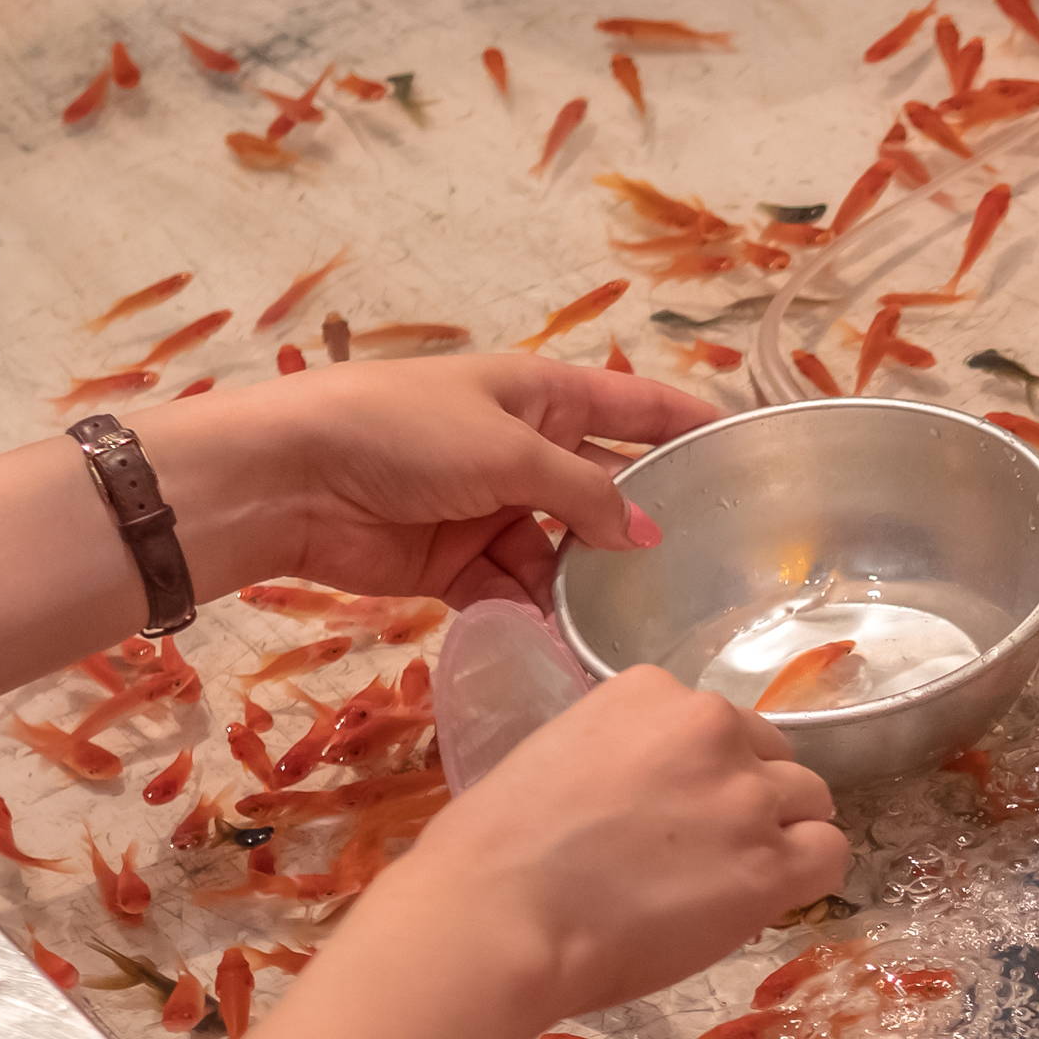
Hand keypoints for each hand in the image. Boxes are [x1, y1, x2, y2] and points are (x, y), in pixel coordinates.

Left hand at [141, 353, 721, 609]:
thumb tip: (648, 536)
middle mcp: (524, 449)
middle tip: (704, 574)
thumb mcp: (510, 450)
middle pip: (604, 490)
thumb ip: (588, 493)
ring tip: (629, 624)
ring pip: (563, 554)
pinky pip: (514, 591)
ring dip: (585, 587)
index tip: (751, 452)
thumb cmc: (399, 432)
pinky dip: (533, 615)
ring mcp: (491, 508)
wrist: (287, 479)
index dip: (691, 424)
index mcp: (540, 395)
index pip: (635, 405)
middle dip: (642, 529)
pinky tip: (564, 642)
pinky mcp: (457, 562)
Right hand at [378, 664, 849, 1021]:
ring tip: (733, 881)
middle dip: (753, 800)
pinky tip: (769, 899)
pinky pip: (830, 855)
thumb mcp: (557, 758)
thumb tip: (652, 798)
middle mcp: (711, 727)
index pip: (717, 727)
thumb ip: (624, 760)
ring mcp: (747, 795)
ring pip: (811, 802)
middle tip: (710, 852)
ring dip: (784, 837)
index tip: (677, 814)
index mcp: (651, 692)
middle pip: (773, 758)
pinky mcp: (770, 863)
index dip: (707, 775)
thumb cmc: (494, 853)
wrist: (498, 913)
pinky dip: (809, 875)